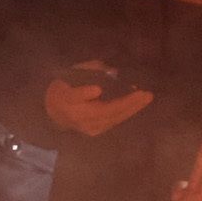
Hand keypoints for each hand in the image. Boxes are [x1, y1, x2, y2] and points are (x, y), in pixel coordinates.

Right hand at [39, 59, 156, 140]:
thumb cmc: (65, 88)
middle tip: (143, 93)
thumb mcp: (70, 74)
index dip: (85, 93)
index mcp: (66, 98)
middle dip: (126, 102)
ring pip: (112, 118)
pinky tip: (138, 103)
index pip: (74, 96)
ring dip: (132, 108)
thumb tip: (111, 70)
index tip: (97, 89)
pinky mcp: (95, 131)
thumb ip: (89, 69)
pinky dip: (127, 112)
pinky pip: (114, 121)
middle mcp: (77, 116)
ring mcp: (87, 126)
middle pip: (102, 111)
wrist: (55, 113)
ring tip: (146, 97)